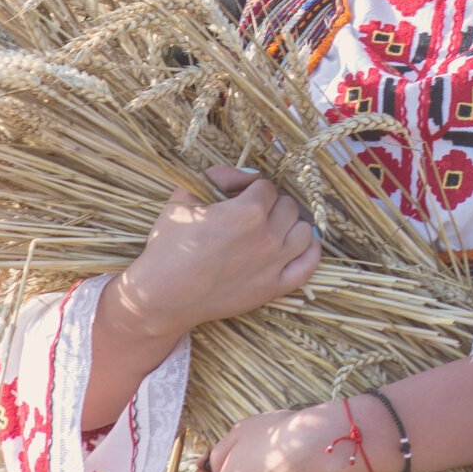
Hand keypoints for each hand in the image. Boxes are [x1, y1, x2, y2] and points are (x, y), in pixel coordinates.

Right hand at [108, 165, 321, 341]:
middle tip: (252, 211)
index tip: (239, 195)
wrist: (162, 296)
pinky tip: (301, 243)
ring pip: (304, 232)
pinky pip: (309, 265)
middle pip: (288, 206)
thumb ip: (218, 176)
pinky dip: (310, 251)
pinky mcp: (274, 288)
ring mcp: (274, 265)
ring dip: (292, 224)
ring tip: (274, 226)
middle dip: (271, 204)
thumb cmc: (169, 246)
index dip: (252, 188)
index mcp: (248, 212)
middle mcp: (268, 237)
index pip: (266, 187)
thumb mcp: (184, 198)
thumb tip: (247, 174)